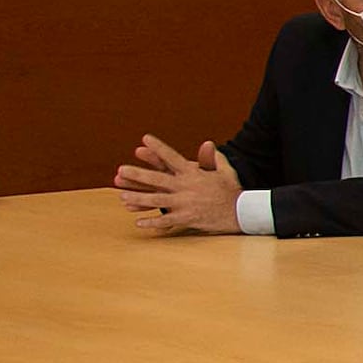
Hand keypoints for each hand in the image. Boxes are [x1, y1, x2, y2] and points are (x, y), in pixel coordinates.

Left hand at [114, 135, 243, 236]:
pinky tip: (138, 223)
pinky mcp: (187, 218)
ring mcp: (185, 203)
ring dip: (138, 198)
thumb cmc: (231, 190)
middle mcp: (186, 186)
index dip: (158, 148)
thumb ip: (213, 158)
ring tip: (123, 196)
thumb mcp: (223, 171)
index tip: (144, 139)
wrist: (241, 211)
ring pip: (156, 200)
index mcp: (193, 173)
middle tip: (120, 170)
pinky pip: (166, 221)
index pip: (171, 157)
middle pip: (157, 179)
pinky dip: (152, 222)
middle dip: (137, 175)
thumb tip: (209, 144)